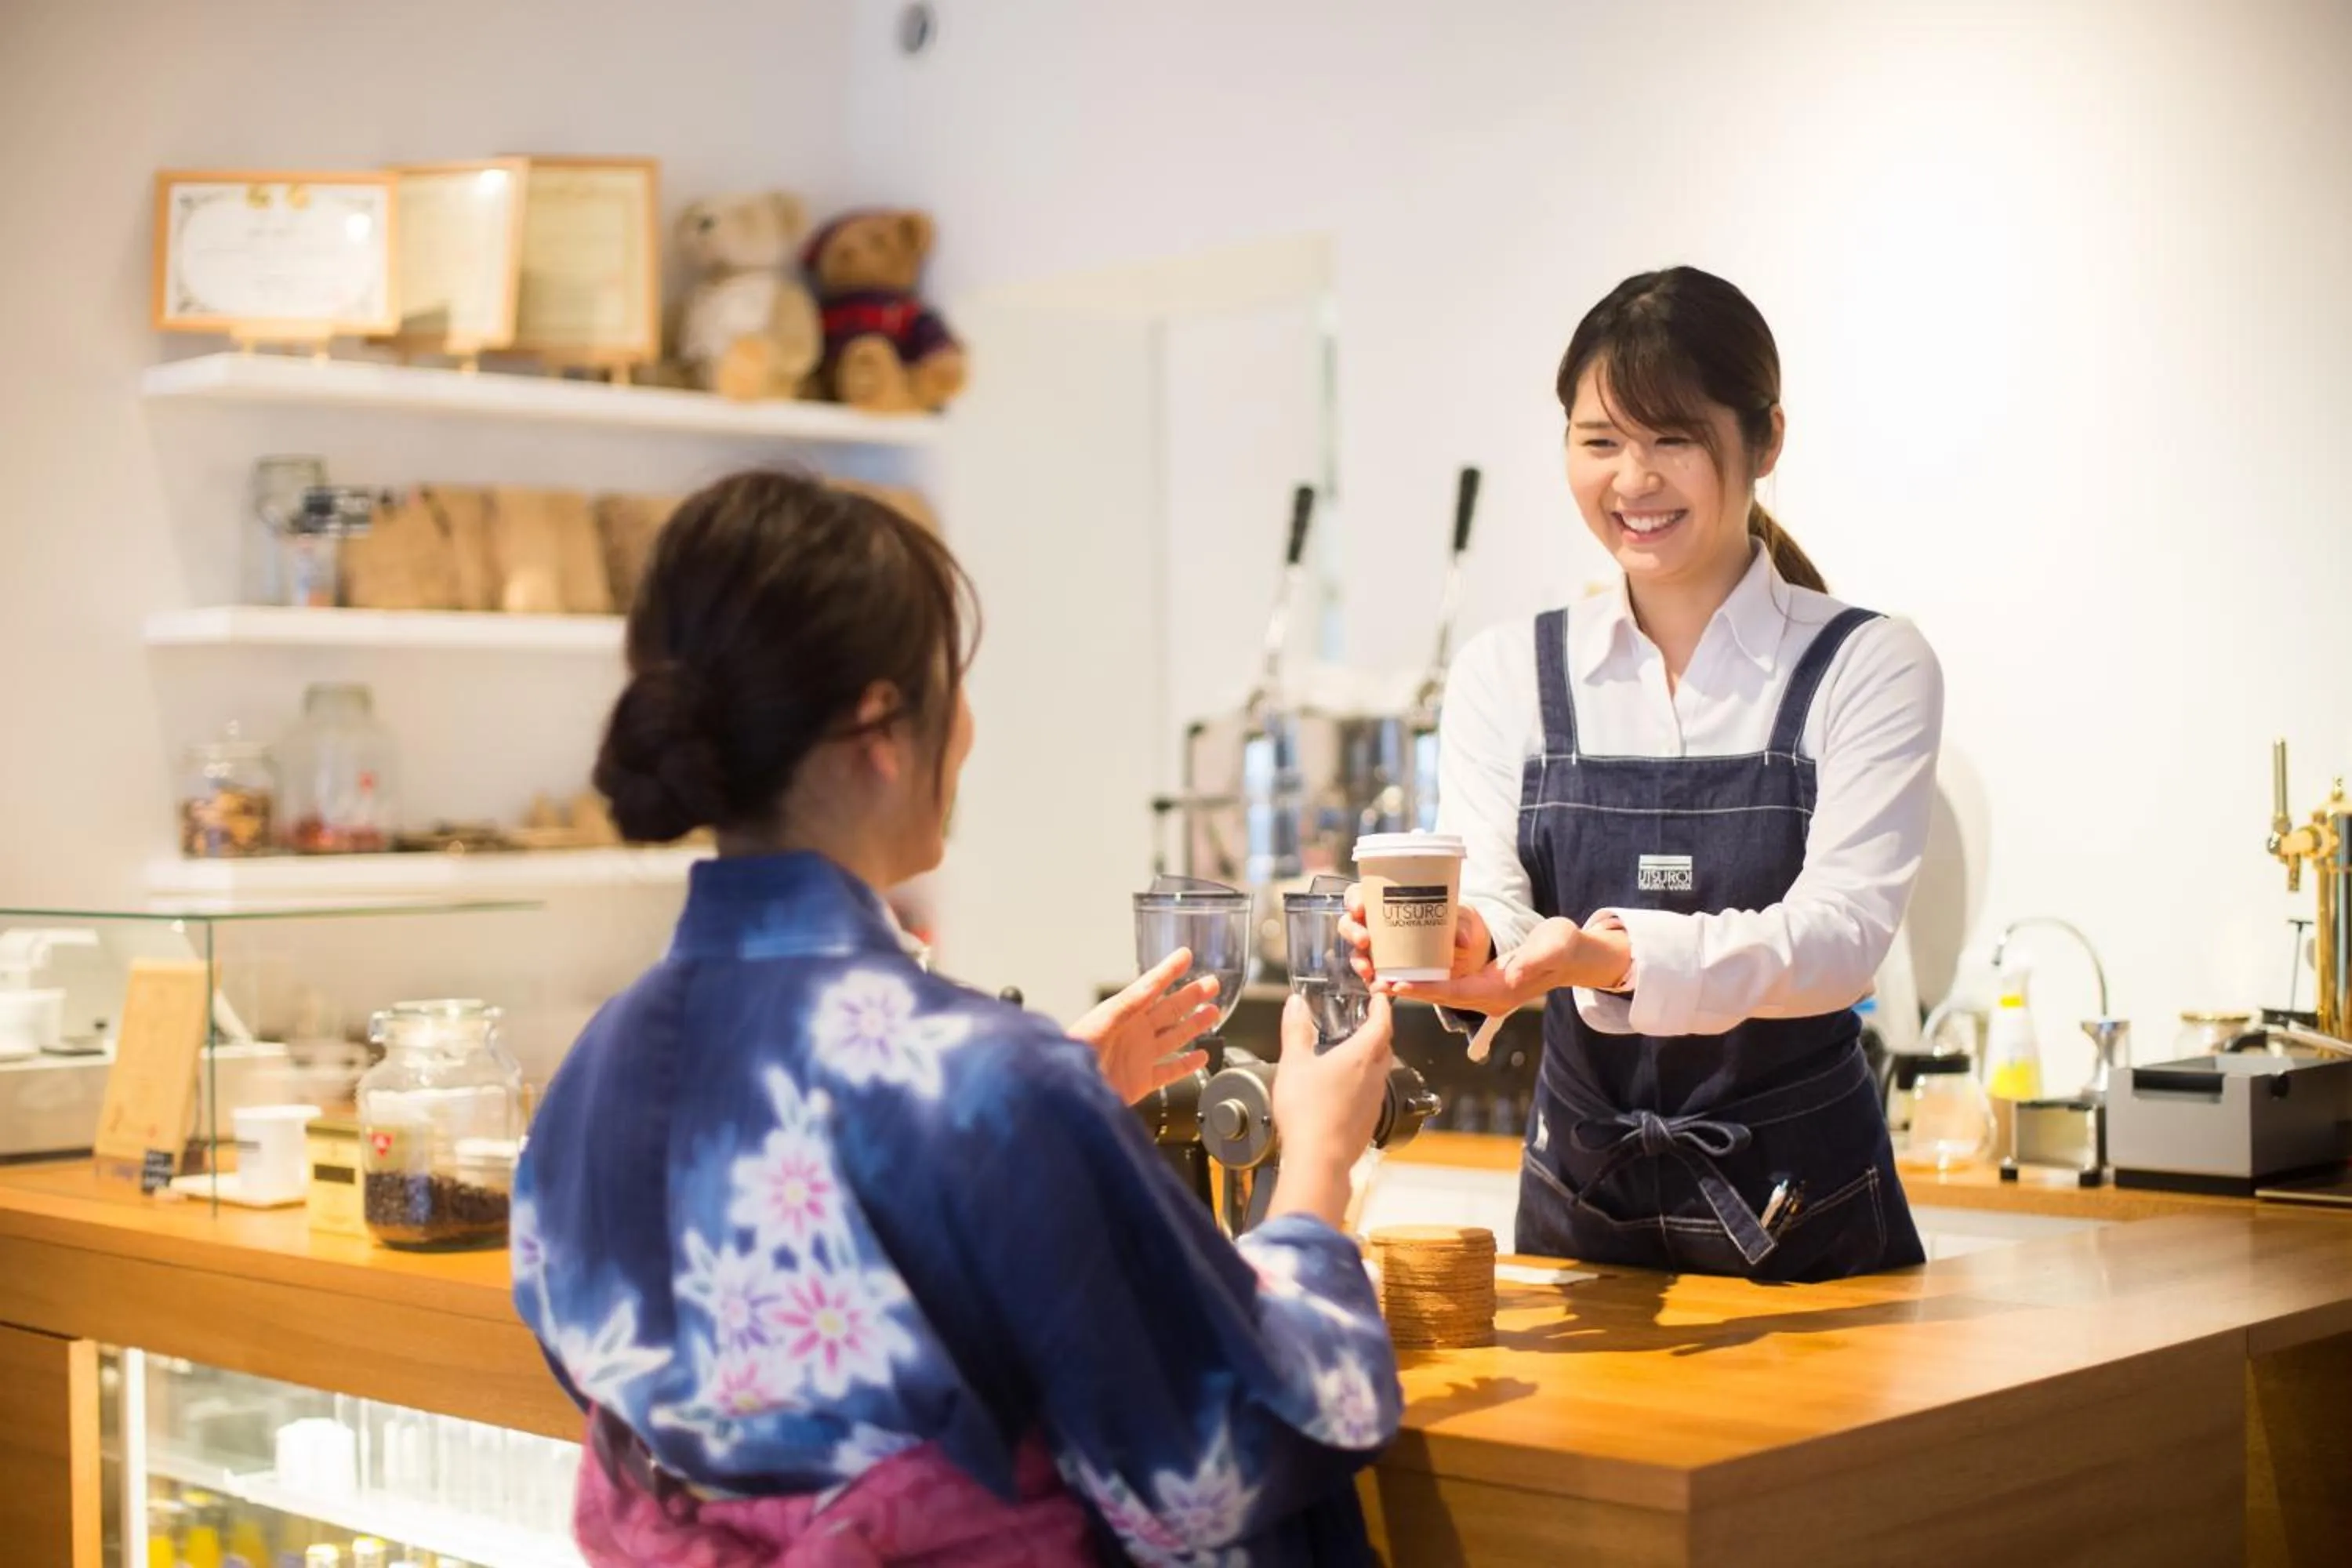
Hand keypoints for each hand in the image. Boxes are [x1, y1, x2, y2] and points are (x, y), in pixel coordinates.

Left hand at [1068, 948, 1217, 1105]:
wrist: (1069, 1094)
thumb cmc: (1074, 1056)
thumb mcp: (1101, 1023)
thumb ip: (1127, 1005)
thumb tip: (1150, 984)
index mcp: (1123, 1014)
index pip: (1152, 986)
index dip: (1169, 970)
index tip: (1185, 956)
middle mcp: (1134, 1033)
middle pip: (1170, 1010)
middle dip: (1191, 996)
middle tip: (1212, 983)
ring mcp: (1140, 1057)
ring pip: (1175, 1037)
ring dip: (1194, 1024)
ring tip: (1213, 1011)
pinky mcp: (1142, 1081)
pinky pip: (1171, 1071)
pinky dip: (1188, 1064)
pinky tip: (1201, 1055)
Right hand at [1270, 993, 1394, 1177]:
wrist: (1319, 1159)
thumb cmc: (1307, 1112)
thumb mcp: (1294, 1063)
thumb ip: (1296, 1030)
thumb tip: (1295, 1004)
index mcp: (1361, 1056)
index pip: (1382, 1023)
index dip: (1382, 1007)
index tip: (1380, 998)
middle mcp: (1375, 1077)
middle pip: (1385, 1047)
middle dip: (1377, 1032)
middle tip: (1365, 1022)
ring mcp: (1374, 1102)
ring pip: (1380, 1072)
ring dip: (1370, 1059)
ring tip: (1350, 1054)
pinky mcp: (1369, 1122)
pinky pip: (1371, 1095)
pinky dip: (1362, 1085)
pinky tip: (1343, 1090)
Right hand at [1340, 883, 1493, 987]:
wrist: (1469, 958)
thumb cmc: (1458, 929)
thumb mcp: (1463, 920)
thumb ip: (1461, 925)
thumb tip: (1462, 940)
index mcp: (1390, 902)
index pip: (1362, 895)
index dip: (1354, 899)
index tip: (1360, 907)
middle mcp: (1379, 926)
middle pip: (1351, 923)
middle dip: (1352, 931)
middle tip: (1364, 939)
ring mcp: (1379, 951)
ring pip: (1356, 953)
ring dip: (1358, 961)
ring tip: (1369, 970)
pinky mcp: (1386, 973)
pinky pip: (1372, 978)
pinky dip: (1373, 983)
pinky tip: (1380, 986)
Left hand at [1378, 916, 1631, 1014]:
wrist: (1574, 956)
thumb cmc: (1564, 947)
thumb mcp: (1554, 946)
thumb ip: (1534, 959)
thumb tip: (1512, 974)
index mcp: (1499, 990)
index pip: (1453, 992)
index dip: (1424, 988)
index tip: (1396, 983)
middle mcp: (1486, 996)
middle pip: (1439, 995)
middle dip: (1407, 989)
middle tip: (1374, 981)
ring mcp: (1483, 991)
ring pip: (1439, 990)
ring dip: (1411, 984)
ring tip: (1378, 976)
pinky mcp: (1481, 982)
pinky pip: (1446, 982)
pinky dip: (1424, 977)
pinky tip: (1403, 967)